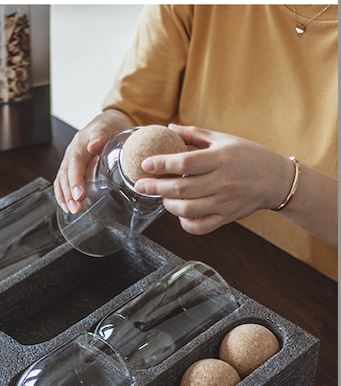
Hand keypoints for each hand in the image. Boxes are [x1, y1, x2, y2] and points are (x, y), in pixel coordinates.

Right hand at [54, 109, 134, 213]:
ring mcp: (70, 161)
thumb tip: (94, 146)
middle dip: (69, 193)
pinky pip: (62, 182)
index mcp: (80, 143)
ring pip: (61, 180)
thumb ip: (102, 136)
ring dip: (65, 197)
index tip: (80, 195)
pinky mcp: (72, 169)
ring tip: (73, 211)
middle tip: (76, 208)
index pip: (75, 162)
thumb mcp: (109, 128)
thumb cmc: (111, 127)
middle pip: (65, 174)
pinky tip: (67, 207)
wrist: (109, 123)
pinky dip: (63, 196)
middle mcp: (72, 152)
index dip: (76, 180)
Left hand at [134, 124, 295, 234]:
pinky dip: (184, 222)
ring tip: (162, 196)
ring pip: (187, 209)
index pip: (185, 162)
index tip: (145, 164)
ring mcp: (224, 202)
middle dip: (155, 187)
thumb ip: (195, 135)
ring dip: (168, 204)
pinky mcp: (226, 217)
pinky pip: (200, 226)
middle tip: (140, 185)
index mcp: (220, 158)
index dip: (162, 164)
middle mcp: (222, 181)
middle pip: (180, 188)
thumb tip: (169, 128)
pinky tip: (180, 213)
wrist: (277, 180)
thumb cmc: (249, 156)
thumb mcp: (224, 139)